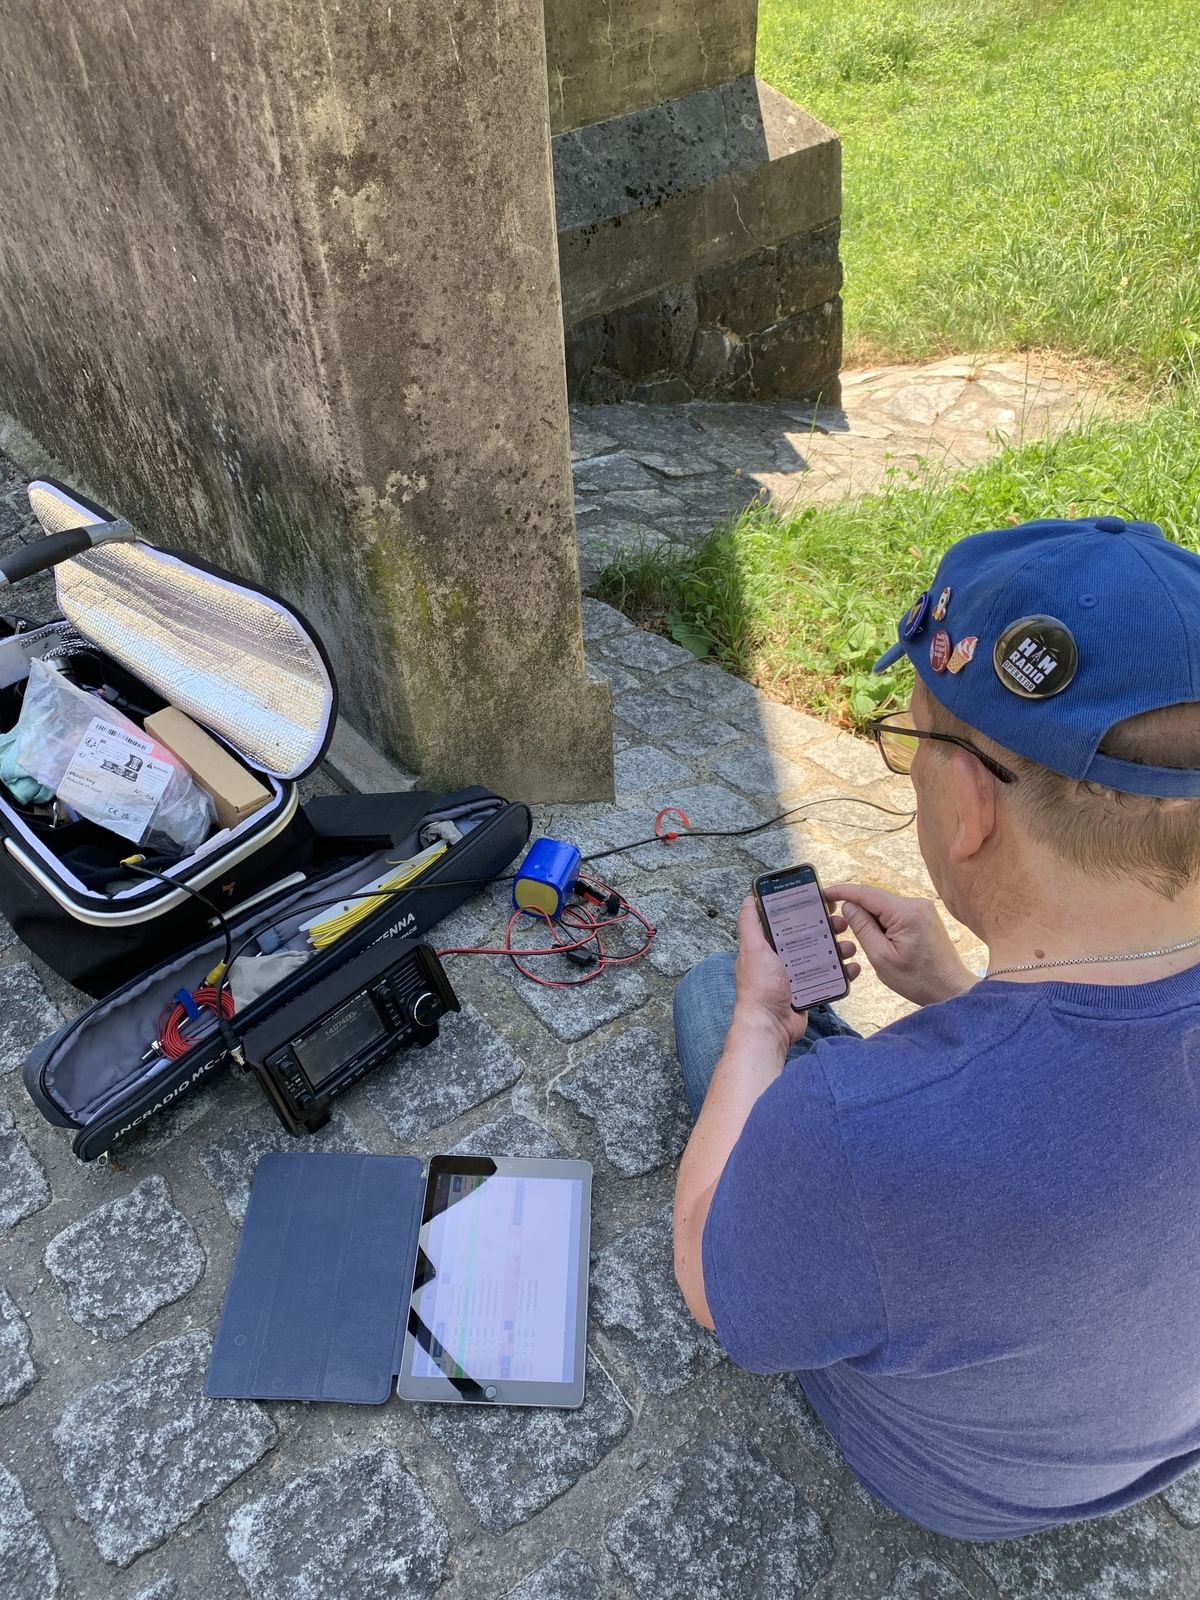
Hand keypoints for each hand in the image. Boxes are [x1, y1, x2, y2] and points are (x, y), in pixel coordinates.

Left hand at [730, 898, 858, 1051]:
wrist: (770, 1026)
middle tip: (841, 923)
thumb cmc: (760, 987)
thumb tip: (748, 898)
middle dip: (827, 929)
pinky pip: (829, 978)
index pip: (788, 922)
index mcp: (767, 947)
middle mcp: (782, 960)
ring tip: (849, 946)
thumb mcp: (753, 950)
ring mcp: (797, 976)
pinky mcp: (809, 991)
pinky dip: (842, 972)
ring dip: (838, 949)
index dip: (804, 910)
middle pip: (809, 937)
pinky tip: (852, 968)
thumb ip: (750, 924)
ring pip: (822, 956)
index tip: (822, 901)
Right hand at [823, 882, 974, 1006]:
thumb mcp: (881, 957)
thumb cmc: (918, 979)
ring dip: (869, 918)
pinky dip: (882, 922)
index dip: (842, 892)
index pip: (866, 893)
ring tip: (862, 940)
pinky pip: (895, 912)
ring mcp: (922, 908)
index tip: (824, 894)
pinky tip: (878, 940)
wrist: (951, 989)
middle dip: (855, 910)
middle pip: (875, 898)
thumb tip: (848, 906)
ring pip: (884, 906)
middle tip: (837, 924)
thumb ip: (862, 928)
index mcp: (905, 912)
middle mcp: (916, 903)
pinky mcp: (924, 916)